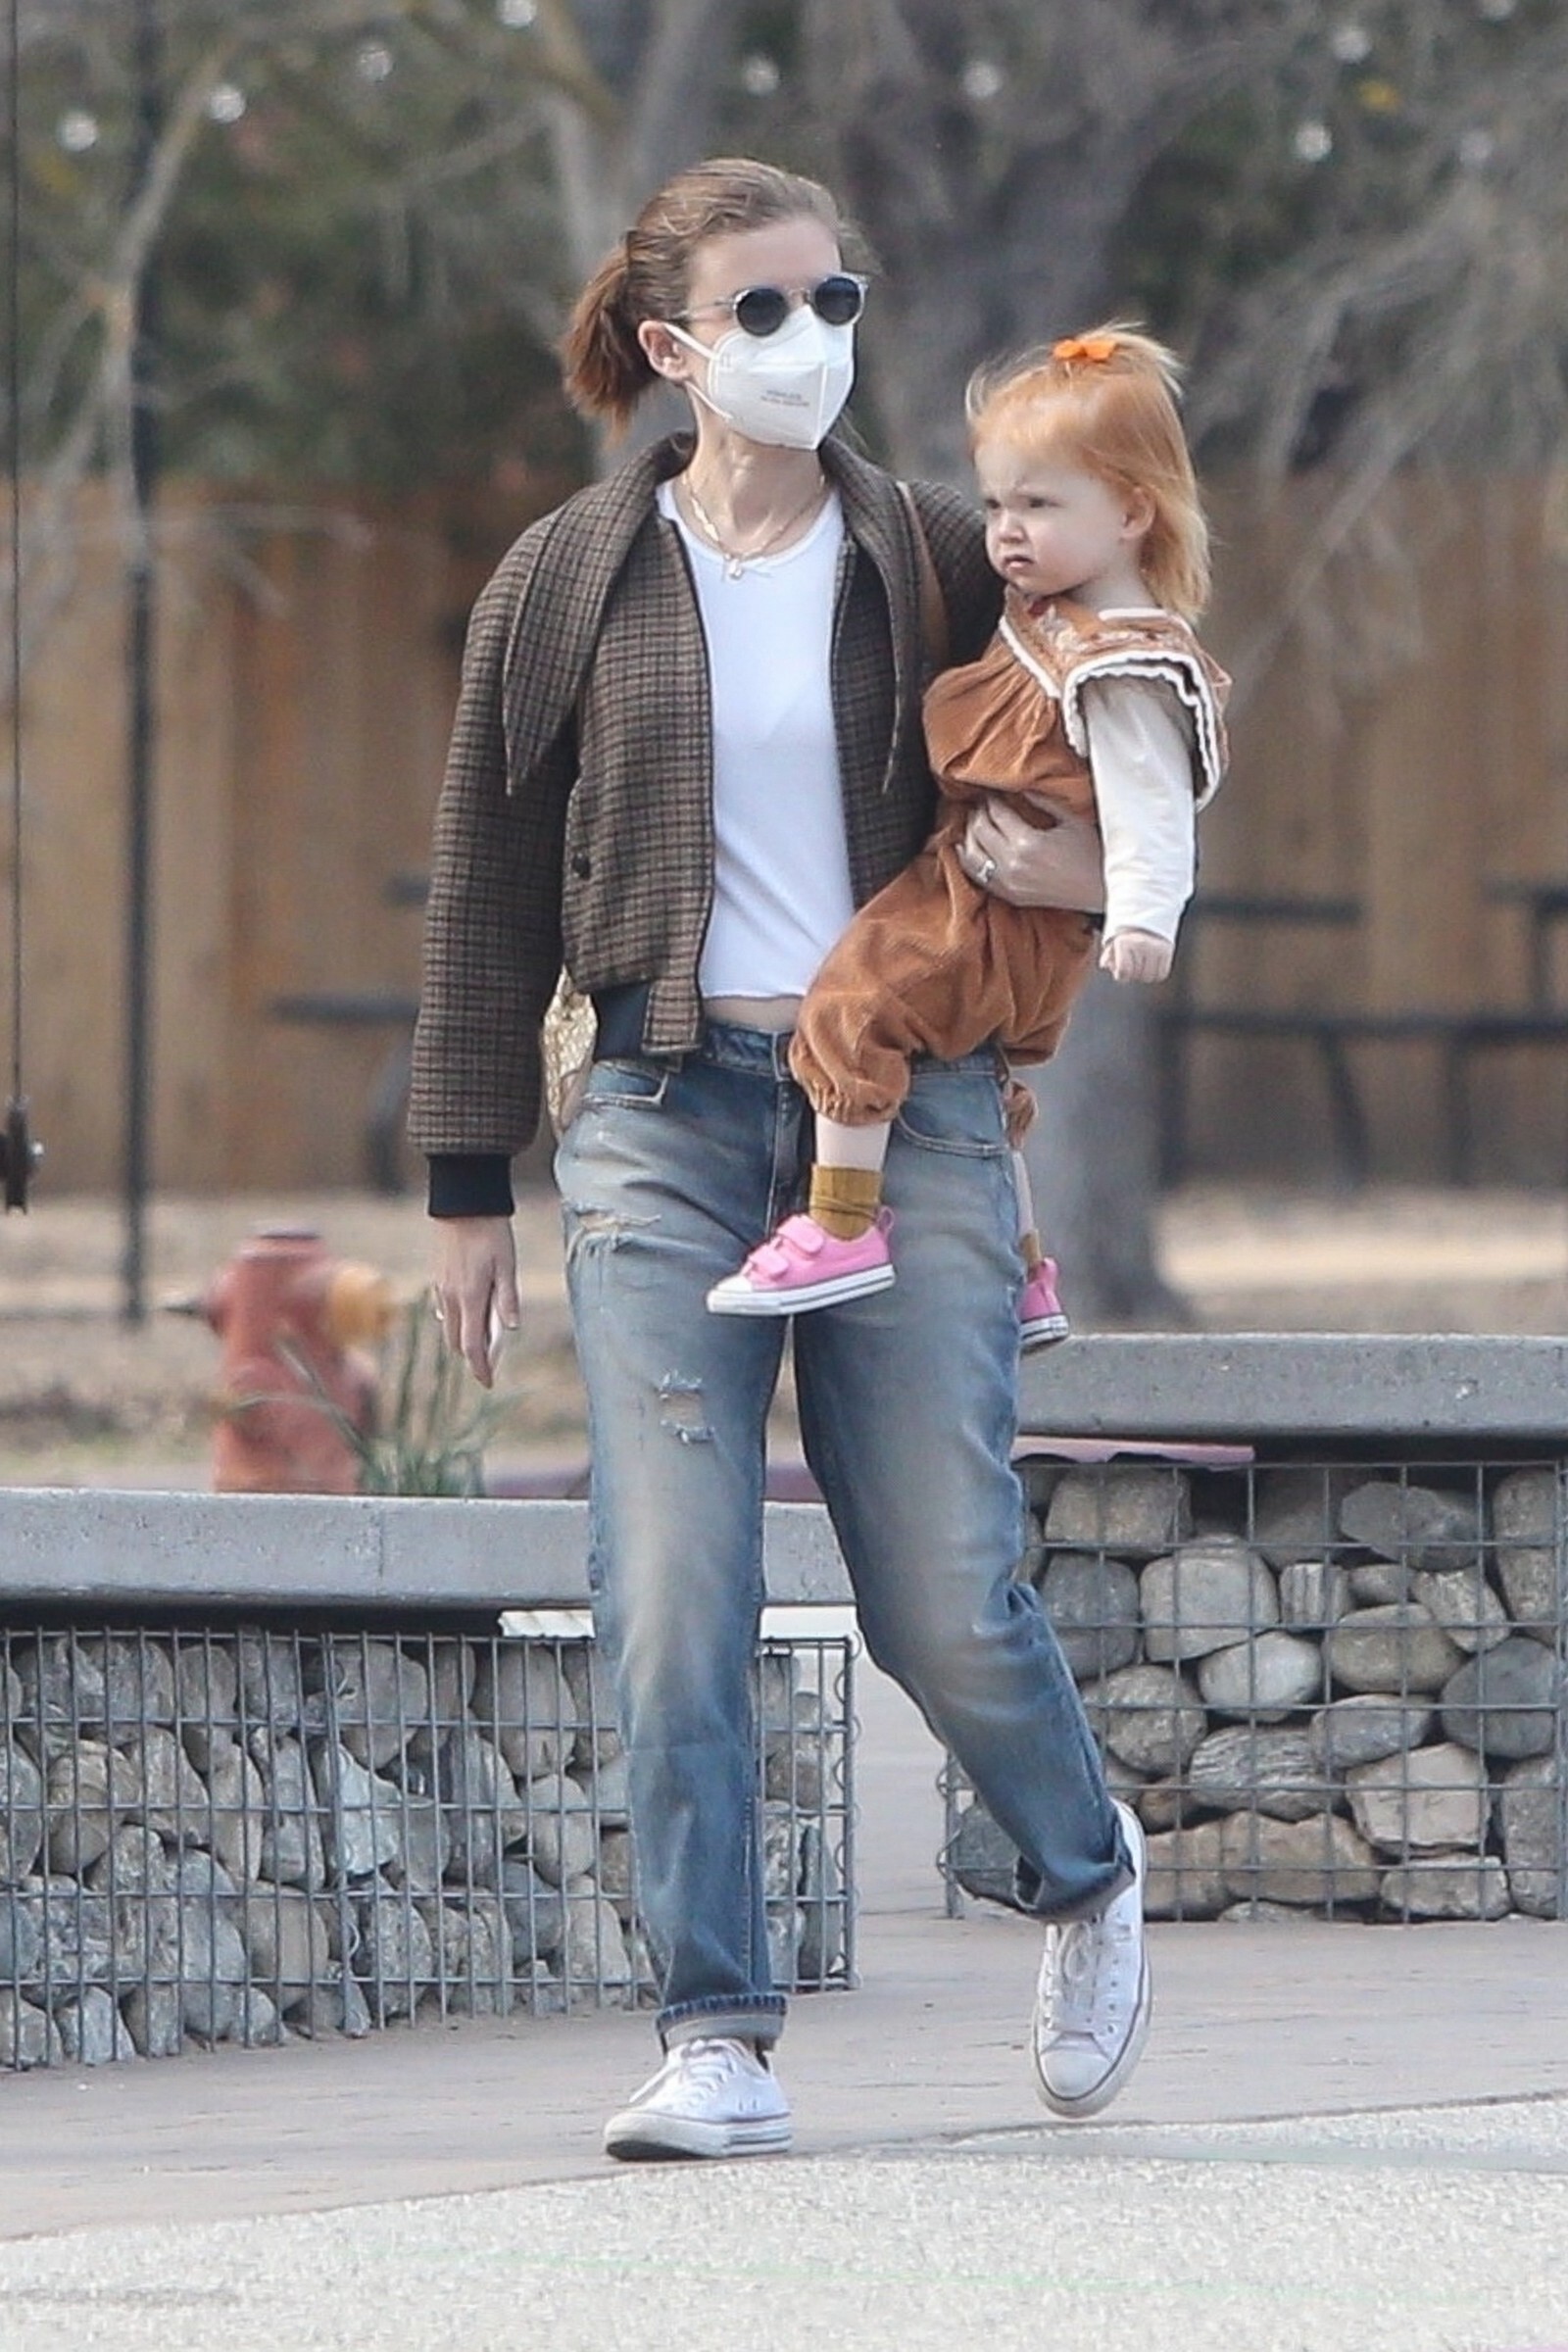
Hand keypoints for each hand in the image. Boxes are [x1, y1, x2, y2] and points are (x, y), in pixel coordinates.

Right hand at [430, 1216, 519, 1389]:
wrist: (462, 1203)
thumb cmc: (491, 1233)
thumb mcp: (507, 1265)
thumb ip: (508, 1298)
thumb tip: (512, 1328)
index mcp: (469, 1298)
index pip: (472, 1346)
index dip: (480, 1367)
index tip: (488, 1382)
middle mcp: (451, 1298)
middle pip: (457, 1341)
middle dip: (471, 1356)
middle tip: (489, 1364)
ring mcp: (442, 1288)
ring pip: (448, 1326)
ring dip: (463, 1338)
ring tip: (482, 1342)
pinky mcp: (439, 1277)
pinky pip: (444, 1309)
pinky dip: (456, 1320)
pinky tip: (469, 1315)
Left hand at [960, 794, 1105, 910]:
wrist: (1101, 892)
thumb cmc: (1093, 856)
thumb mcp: (1071, 821)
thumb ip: (1043, 801)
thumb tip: (1020, 786)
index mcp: (1028, 843)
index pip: (996, 813)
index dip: (991, 799)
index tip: (990, 791)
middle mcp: (1012, 865)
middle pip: (979, 831)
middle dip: (977, 813)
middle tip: (980, 803)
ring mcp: (1009, 883)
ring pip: (972, 855)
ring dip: (968, 835)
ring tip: (973, 822)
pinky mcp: (1010, 896)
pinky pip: (978, 876)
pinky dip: (969, 860)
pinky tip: (966, 849)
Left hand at [1100, 928, 1172, 983]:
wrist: (1145, 923)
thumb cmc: (1126, 938)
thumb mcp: (1112, 945)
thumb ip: (1108, 957)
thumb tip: (1105, 964)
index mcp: (1124, 942)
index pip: (1123, 971)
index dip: (1121, 975)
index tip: (1121, 970)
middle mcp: (1141, 944)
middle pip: (1137, 976)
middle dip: (1132, 975)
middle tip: (1132, 966)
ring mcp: (1156, 948)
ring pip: (1150, 977)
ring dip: (1144, 976)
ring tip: (1141, 966)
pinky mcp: (1167, 951)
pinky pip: (1162, 974)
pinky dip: (1156, 974)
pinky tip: (1151, 967)